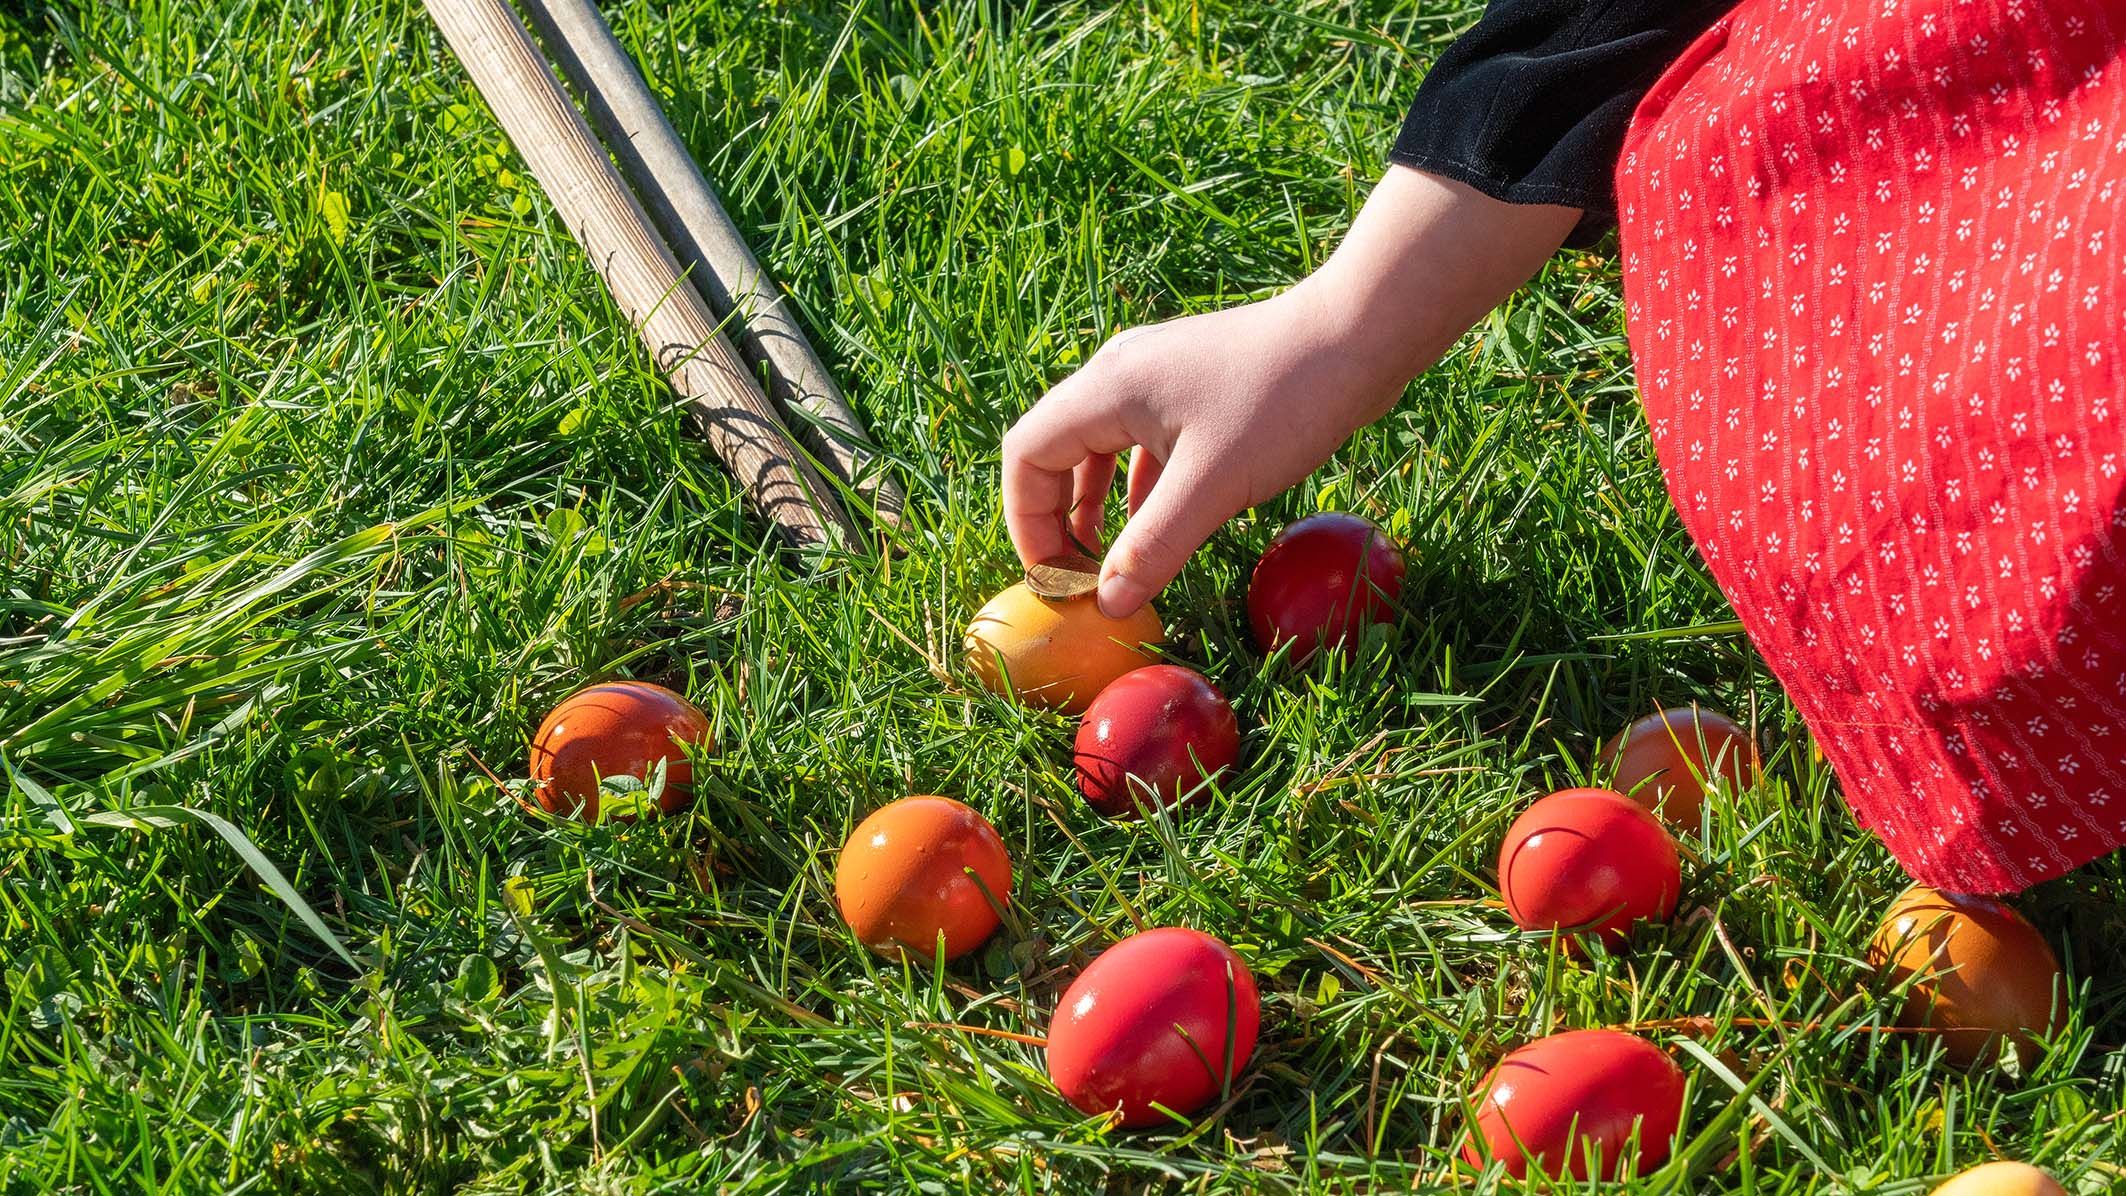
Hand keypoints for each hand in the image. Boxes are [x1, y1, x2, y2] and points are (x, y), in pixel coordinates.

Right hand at [1003, 167, 1581, 616]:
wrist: (1359, 335)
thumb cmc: (1284, 401)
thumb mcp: (1212, 486)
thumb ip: (1153, 548)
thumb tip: (1108, 605)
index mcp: (1108, 389)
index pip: (1028, 455)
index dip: (1027, 522)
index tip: (1055, 577)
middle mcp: (1120, 376)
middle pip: (1055, 451)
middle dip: (1056, 519)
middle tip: (1077, 578)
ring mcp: (1157, 378)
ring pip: (1098, 448)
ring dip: (1094, 506)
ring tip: (1108, 562)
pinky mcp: (1193, 388)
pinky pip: (1140, 443)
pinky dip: (1136, 489)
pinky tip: (1159, 525)